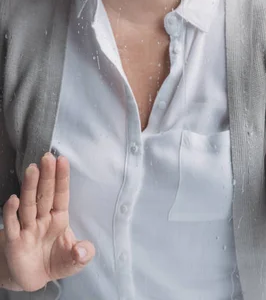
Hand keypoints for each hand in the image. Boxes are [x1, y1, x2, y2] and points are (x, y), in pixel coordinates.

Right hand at [2, 153, 94, 291]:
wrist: (34, 279)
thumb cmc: (55, 261)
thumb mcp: (73, 261)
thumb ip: (81, 255)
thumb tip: (84, 250)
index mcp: (59, 218)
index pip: (61, 194)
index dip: (61, 178)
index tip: (62, 160)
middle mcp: (42, 219)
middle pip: (44, 194)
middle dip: (46, 176)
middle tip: (47, 156)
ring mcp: (27, 228)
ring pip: (29, 204)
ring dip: (30, 187)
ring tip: (32, 169)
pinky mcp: (14, 241)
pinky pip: (12, 225)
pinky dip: (11, 212)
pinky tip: (13, 200)